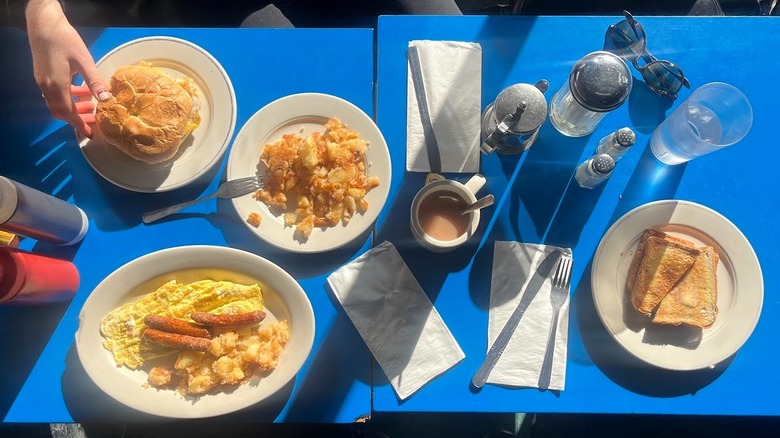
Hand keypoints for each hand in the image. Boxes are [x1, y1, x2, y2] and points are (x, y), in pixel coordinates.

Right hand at [25, 0, 110, 137]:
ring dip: (73, 106)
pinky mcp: (42, 74)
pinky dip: (68, 96)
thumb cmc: (65, 40)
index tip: (90, 134)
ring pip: (57, 102)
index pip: (68, 113)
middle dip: (78, 118)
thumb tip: (107, 99)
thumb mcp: (84, 61)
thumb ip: (94, 81)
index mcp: (57, 86)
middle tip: (94, 119)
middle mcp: (47, 87)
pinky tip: (81, 89)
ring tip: (91, 105)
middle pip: (61, 111)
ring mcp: (42, 81)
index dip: (79, 125)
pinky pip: (55, 93)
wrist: (43, 23)